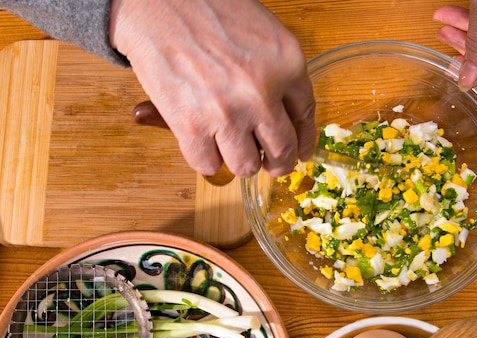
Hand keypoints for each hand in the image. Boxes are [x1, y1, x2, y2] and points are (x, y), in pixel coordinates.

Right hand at [109, 0, 316, 177]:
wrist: (154, 1)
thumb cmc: (207, 8)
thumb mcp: (263, 33)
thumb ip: (280, 74)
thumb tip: (285, 119)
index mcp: (287, 63)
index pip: (306, 118)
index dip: (303, 142)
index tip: (299, 153)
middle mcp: (261, 93)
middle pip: (282, 151)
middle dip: (277, 163)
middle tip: (268, 163)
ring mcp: (227, 114)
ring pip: (246, 166)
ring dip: (240, 161)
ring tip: (229, 144)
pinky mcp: (192, 127)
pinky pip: (208, 165)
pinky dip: (206, 158)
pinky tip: (203, 140)